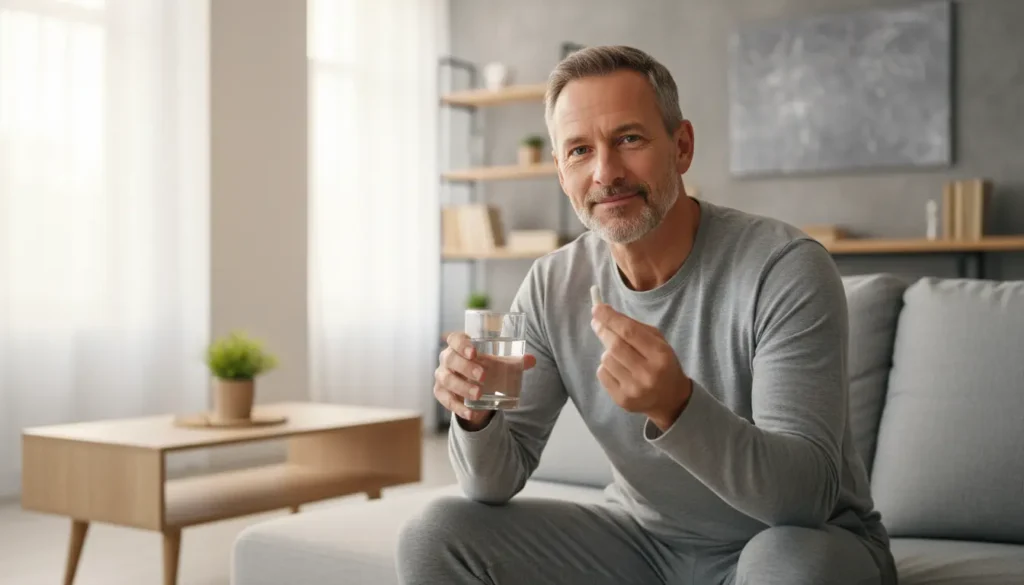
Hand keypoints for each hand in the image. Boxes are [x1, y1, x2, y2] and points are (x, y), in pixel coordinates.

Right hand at [435, 332, 537, 430]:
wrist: (473, 385)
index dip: (462, 344)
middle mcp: (447, 358)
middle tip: (483, 376)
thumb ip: (515, 361)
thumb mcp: (498, 363)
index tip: (475, 353)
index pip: (455, 339)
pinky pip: (446, 400)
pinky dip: (458, 407)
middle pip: (450, 359)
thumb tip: (532, 360)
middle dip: (466, 367)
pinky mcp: (441, 392)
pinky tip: (471, 413)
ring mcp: (442, 375)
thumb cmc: (485, 366)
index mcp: (459, 345)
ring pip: (447, 380)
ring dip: (462, 387)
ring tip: (479, 394)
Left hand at [590, 303, 691, 430]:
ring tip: (619, 356)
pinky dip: (606, 367)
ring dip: (607, 352)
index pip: (629, 332)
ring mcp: (634, 389)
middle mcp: (648, 373)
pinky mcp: (622, 400)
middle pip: (615, 345)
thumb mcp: (658, 342)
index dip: (610, 318)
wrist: (671, 399)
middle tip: (597, 322)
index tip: (597, 308)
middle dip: (603, 330)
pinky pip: (602, 374)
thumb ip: (634, 327)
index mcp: (660, 355)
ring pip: (606, 359)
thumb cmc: (662, 363)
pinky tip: (618, 370)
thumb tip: (604, 313)